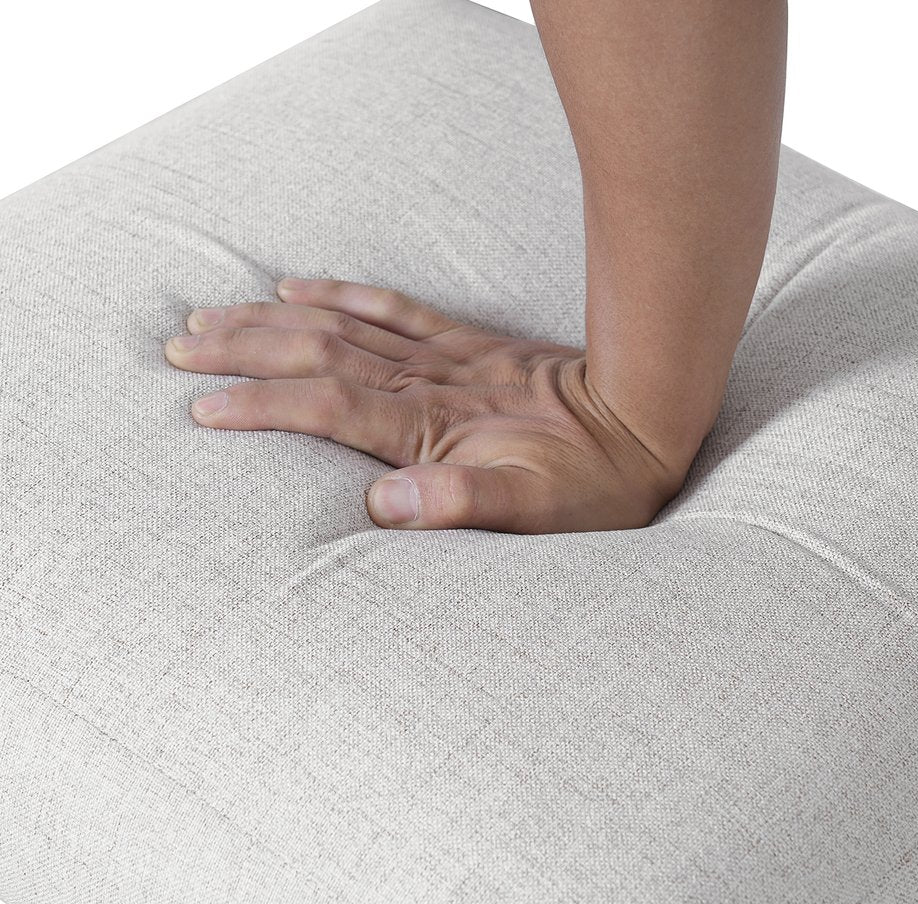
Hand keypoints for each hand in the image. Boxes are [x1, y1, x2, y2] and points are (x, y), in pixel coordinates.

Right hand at [164, 277, 690, 532]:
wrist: (646, 418)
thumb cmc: (592, 481)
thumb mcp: (534, 514)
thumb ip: (459, 506)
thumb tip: (379, 506)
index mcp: (432, 429)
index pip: (327, 407)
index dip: (261, 406)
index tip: (201, 406)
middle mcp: (427, 384)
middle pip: (316, 353)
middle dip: (244, 349)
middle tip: (178, 345)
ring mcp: (443, 356)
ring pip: (340, 325)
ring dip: (272, 319)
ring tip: (212, 315)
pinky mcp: (464, 342)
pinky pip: (392, 306)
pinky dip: (342, 292)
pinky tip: (302, 283)